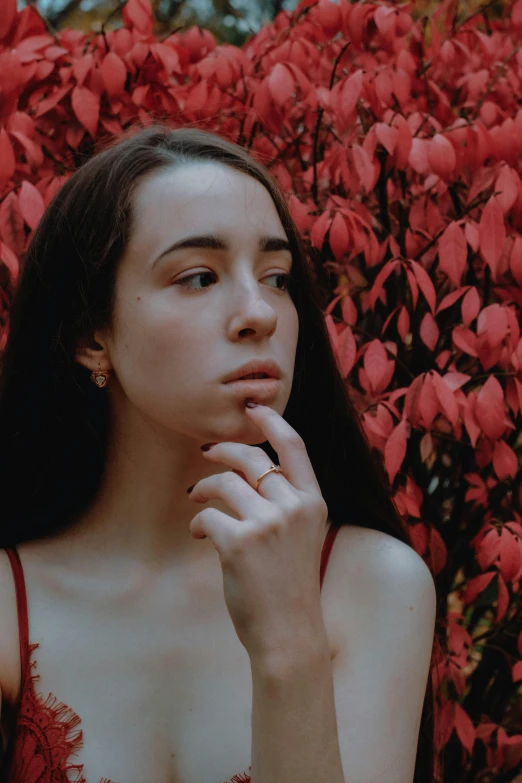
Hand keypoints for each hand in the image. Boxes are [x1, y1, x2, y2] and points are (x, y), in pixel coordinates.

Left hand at [188, 403, 329, 664]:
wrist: (289, 633)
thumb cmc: (291, 585)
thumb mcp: (303, 535)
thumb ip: (287, 502)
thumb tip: (248, 472)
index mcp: (313, 502)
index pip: (294, 446)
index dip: (272, 422)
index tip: (254, 407)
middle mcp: (294, 506)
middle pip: (251, 458)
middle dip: (223, 449)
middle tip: (207, 451)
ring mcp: (268, 523)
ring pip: (224, 482)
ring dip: (204, 486)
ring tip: (197, 498)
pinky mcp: (240, 542)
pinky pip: (208, 515)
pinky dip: (199, 521)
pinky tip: (201, 534)